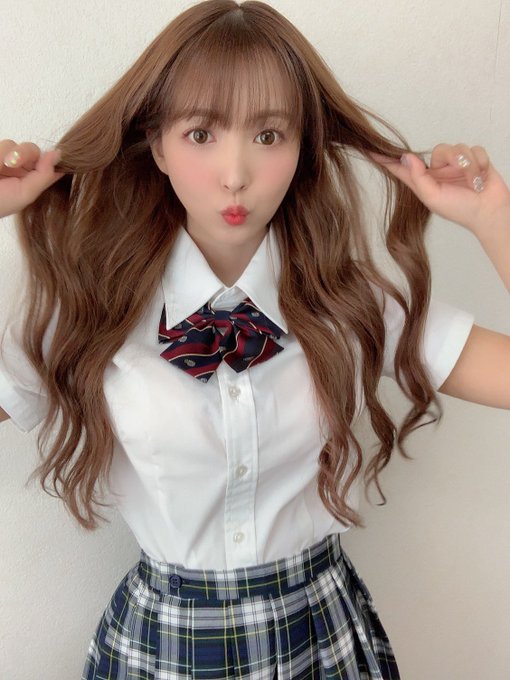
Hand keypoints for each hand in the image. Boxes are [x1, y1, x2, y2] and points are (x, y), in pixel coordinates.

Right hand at [0, 140, 63, 218]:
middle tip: (12, 163)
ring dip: (6, 157)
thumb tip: (59, 154)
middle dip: (24, 154)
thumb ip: (44, 175)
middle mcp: (18, 169)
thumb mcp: (25, 194)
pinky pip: (2, 144)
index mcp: (30, 180)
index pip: (46, 163)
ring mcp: (3, 159)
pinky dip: (0, 155)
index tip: (52, 157)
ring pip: (12, 144)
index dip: (48, 159)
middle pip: (31, 150)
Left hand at [370, 144, 509, 236]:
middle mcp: (438, 170)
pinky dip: (479, 163)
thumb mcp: (433, 197)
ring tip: (474, 182)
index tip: (369, 150)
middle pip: (437, 150)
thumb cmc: (460, 209)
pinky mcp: (473, 159)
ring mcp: (456, 164)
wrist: (489, 211)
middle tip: (459, 171)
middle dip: (450, 159)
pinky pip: (474, 149)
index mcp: (423, 181)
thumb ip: (418, 178)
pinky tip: (480, 177)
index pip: (401, 167)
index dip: (386, 159)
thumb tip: (406, 157)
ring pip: (457, 148)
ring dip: (468, 165)